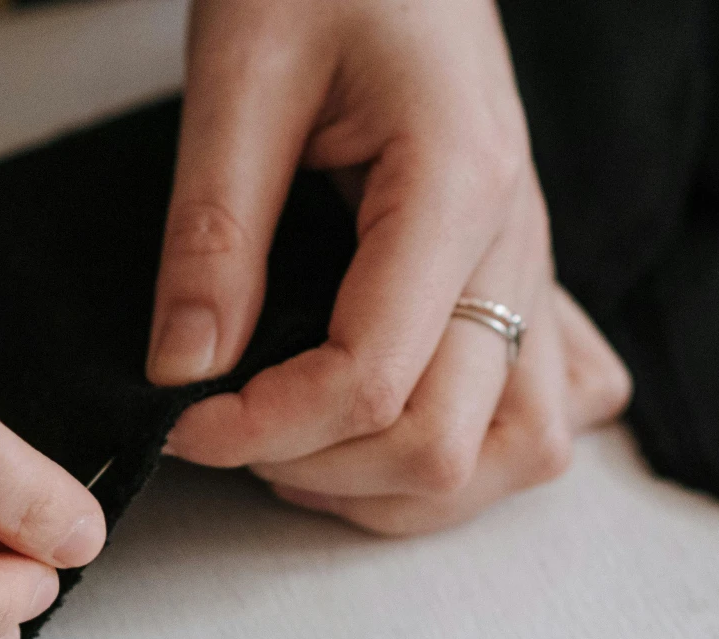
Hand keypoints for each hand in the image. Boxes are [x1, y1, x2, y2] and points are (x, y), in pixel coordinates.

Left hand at [147, 0, 631, 534]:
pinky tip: (384, 431)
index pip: (373, 383)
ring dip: (402, 487)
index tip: (180, 421)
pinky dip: (467, 455)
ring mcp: (532, 265)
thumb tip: (184, 374)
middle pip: (449, 447)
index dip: (264, 430)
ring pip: (517, 455)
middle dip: (321, 472)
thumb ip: (213, 233)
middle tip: (226, 431)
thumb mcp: (240, 71)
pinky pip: (538, 412)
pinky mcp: (521, 275)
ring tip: (300, 451)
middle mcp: (517, 241)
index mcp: (456, 185)